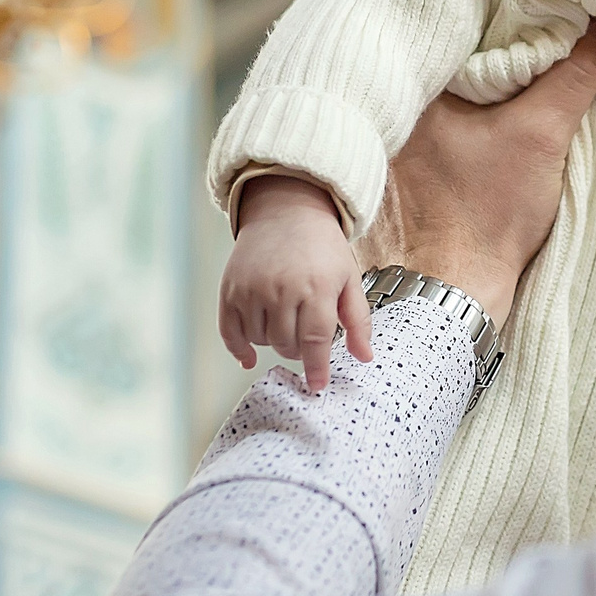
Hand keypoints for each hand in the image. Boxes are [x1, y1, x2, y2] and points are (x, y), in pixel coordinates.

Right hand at [221, 177, 367, 392]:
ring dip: (273, 341)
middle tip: (305, 333)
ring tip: (284, 319)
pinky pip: (230, 332)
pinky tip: (249, 355)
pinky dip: (239, 349)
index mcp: (316, 287)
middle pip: (286, 344)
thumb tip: (365, 356)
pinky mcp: (231, 289)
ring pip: (261, 340)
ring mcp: (252, 289)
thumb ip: (358, 319)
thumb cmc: (321, 245)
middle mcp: (282, 289)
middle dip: (298, 349)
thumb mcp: (349, 277)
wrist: (286, 211)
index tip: (317, 385)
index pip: (315, 340)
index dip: (316, 368)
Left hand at [372, 25, 595, 326]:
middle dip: (511, 24)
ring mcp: (411, 123)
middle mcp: (404, 93)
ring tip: (550, 38)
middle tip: (560, 6)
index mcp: (419, 77)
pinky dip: (493, 88)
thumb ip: (574, 74)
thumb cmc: (484, 215)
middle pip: (468, 37)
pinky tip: (523, 87)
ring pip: (468, 68)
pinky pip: (463, 98)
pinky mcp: (425, 148)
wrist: (452, 287)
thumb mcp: (541, 134)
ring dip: (503, 57)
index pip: (469, 12)